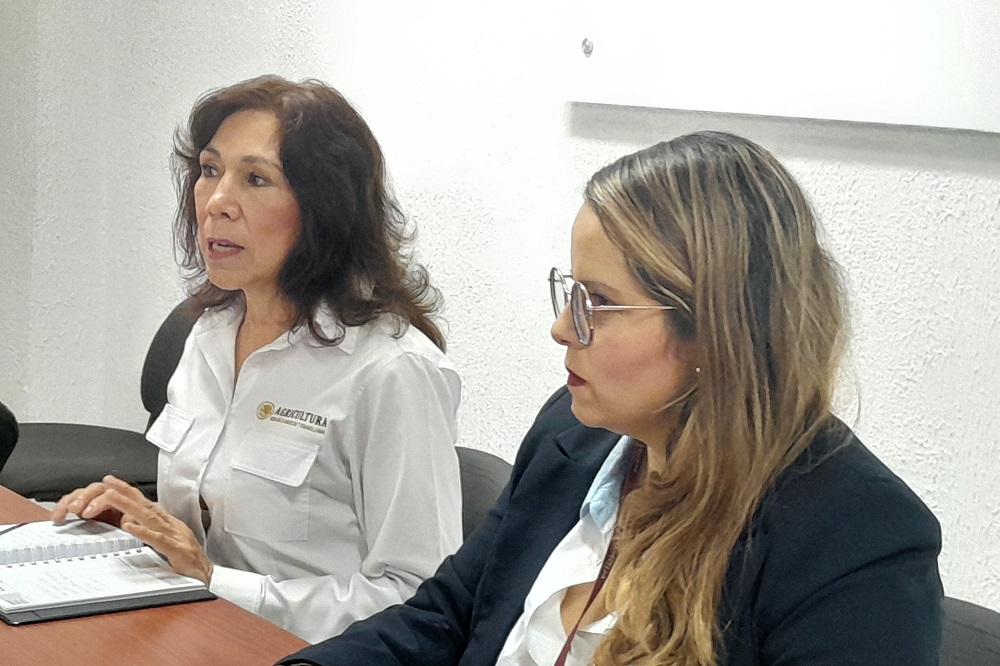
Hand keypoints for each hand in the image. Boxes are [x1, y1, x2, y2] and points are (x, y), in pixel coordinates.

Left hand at [52, 475, 213, 584]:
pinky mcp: (177, 550)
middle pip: (144, 505)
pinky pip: (157, 539)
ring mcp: (174, 536)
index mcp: (167, 523)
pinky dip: (143, 532)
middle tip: (108, 482)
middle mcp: (170, 525)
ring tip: (111, 497)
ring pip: (148, 517)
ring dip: (128, 506)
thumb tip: (130, 522)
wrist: (208, 575)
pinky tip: (130, 526)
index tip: (112, 483)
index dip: (129, 492)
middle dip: (125, 492)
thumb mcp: (168, 541)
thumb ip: (150, 531)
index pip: (145, 503)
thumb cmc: (189, 560)